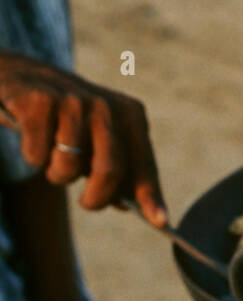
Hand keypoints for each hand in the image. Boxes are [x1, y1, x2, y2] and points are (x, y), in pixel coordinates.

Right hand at [0, 51, 166, 225]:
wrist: (24, 77)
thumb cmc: (71, 121)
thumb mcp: (102, 141)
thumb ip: (124, 173)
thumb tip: (144, 211)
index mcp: (131, 115)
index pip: (143, 165)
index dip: (149, 196)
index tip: (160, 222)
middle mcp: (106, 105)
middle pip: (109, 172)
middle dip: (96, 198)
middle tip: (87, 202)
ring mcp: (73, 101)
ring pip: (69, 167)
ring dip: (58, 174)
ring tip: (54, 155)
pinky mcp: (40, 101)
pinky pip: (38, 156)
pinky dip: (33, 157)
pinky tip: (34, 136)